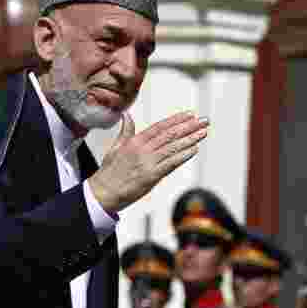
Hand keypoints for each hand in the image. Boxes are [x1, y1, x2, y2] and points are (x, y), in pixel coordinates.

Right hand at [88, 111, 208, 213]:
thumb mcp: (115, 147)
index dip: (176, 120)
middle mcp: (142, 149)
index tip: (190, 115)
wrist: (103, 192)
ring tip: (203, 132)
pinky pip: (171, 163)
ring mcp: (147, 162)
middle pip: (170, 134)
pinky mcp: (151, 176)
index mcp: (135, 141)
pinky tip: (194, 149)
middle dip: (189, 127)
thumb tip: (126, 115)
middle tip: (204, 121)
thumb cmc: (109, 172)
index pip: (160, 127)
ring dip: (190, 139)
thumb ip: (125, 131)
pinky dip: (183, 155)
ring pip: (173, 147)